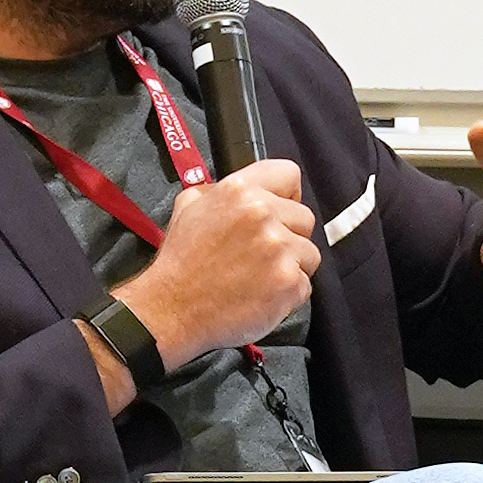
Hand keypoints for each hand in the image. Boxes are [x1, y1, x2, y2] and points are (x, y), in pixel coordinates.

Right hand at [115, 159, 320, 369]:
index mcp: (239, 191)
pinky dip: (288, 293)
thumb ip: (218, 191)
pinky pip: (304, 284)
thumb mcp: (188, 206)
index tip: (282, 209)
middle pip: (304, 217)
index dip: (287, 194)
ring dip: (291, 265)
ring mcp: (279, 249)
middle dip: (289, 234)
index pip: (289, 174)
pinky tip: (261, 294)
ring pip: (309, 252)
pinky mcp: (288, 283)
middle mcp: (262, 214)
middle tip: (264, 252)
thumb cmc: (180, 261)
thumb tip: (243, 191)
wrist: (172, 309)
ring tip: (261, 276)